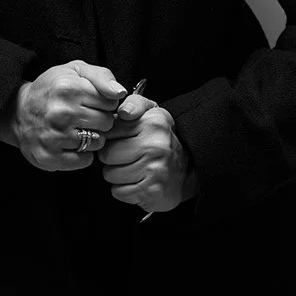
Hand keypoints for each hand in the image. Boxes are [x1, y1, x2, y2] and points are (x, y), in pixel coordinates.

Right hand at [11, 60, 125, 171]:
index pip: (111, 102)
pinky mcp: (50, 157)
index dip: (105, 102)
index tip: (93, 101)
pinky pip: (85, 161)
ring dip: (93, 138)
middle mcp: (60, 112)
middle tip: (85, 116)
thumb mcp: (75, 70)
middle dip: (100, 120)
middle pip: (107, 123)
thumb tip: (120, 93)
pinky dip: (83, 154)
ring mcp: (54, 137)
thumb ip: (102, 76)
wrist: (18, 111)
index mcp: (68, 88)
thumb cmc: (52, 89)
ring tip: (77, 128)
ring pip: (98, 143)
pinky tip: (71, 143)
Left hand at [98, 94, 196, 213]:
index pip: (109, 131)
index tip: (122, 139)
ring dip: (117, 175)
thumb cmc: (162, 141)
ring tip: (134, 169)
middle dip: (112, 158)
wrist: (189, 171)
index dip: (111, 137)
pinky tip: (137, 182)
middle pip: (106, 155)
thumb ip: (134, 104)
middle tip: (128, 156)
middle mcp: (155, 145)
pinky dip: (124, 190)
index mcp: (153, 123)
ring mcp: (154, 170)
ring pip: (110, 174)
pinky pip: (118, 192)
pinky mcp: (151, 191)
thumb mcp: (152, 114)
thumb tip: (124, 111)